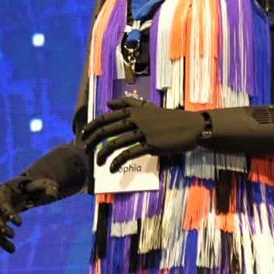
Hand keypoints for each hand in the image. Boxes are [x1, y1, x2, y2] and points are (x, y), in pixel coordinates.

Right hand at [0, 177, 58, 253]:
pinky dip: (1, 241)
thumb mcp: (43, 185)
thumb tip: (52, 196)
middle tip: (12, 235)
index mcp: (5, 189)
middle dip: (0, 225)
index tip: (20, 224)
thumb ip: (49, 188)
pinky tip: (11, 249)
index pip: (2, 200)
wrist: (24, 190)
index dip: (8, 212)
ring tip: (13, 250)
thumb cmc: (34, 187)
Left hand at [79, 97, 206, 172]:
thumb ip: (128, 104)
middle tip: (84, 150)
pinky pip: (128, 154)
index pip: (105, 118)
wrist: (190, 126)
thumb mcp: (147, 107)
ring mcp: (142, 132)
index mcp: (132, 110)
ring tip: (96, 164)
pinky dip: (117, 162)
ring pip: (115, 143)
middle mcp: (134, 119)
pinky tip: (111, 169)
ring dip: (102, 154)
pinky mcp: (150, 145)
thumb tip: (108, 104)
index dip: (91, 127)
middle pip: (105, 130)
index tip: (82, 135)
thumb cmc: (168, 117)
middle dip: (91, 141)